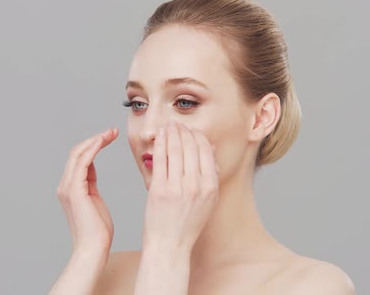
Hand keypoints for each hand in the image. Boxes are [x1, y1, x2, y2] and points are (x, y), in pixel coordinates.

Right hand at [56, 128, 118, 253]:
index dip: (94, 145)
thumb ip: (91, 184)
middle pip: (77, 152)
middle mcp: (65, 185)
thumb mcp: (95, 200)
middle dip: (95, 139)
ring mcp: (67, 187)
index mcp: (70, 188)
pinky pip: (83, 162)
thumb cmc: (98, 231)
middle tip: (113, 131)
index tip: (110, 136)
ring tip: (111, 133)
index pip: (79, 159)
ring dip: (96, 140)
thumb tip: (92, 169)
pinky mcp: (74, 190)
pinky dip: (93, 148)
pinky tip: (104, 141)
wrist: (93, 248)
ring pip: (78, 154)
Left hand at [141, 121, 219, 251]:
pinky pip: (160, 159)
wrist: (169, 244)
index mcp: (210, 187)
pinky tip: (158, 137)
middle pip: (190, 147)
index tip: (191, 130)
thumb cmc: (187, 223)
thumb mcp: (207, 201)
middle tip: (177, 124)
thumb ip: (210, 176)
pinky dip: (159, 144)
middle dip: (183, 131)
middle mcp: (196, 186)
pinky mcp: (159, 189)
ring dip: (171, 133)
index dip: (198, 136)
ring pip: (175, 150)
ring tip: (168, 126)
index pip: (206, 151)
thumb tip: (211, 151)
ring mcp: (177, 188)